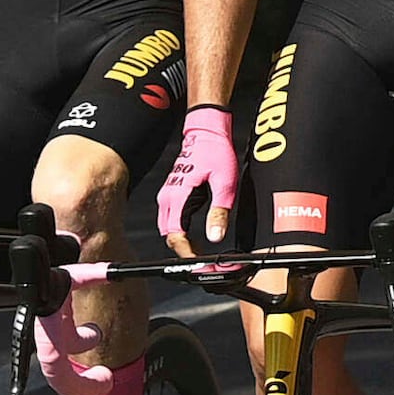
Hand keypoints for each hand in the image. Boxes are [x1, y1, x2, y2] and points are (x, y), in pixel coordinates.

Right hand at [159, 105, 242, 257]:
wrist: (206, 130)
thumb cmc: (216, 151)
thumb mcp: (225, 183)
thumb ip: (219, 211)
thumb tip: (215, 236)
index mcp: (178, 195)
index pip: (176, 235)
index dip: (186, 254)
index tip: (198, 264)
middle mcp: (168, 197)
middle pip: (170, 235)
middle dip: (184, 252)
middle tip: (203, 263)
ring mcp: (168, 194)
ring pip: (170, 228)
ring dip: (183, 242)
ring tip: (202, 254)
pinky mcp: (173, 193)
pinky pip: (173, 219)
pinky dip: (183, 232)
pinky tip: (197, 238)